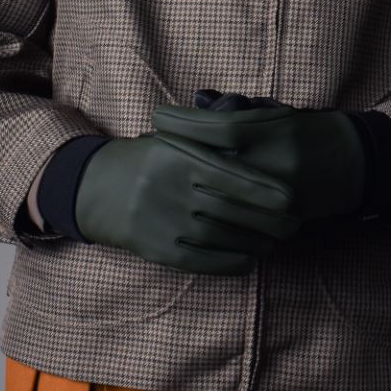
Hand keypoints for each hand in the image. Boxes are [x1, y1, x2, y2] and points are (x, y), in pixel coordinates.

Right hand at [73, 132, 300, 274]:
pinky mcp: (155, 248)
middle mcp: (170, 188)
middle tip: (295, 224)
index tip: (290, 197)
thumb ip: (209, 138)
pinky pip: (199, 260)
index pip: (228, 174)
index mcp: (178, 156)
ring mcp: (161, 220)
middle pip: (228, 208)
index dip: (262, 188)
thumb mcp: (174, 138)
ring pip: (218, 236)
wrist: (96, 188)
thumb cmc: (150, 159)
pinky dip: (228, 262)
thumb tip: (254, 128)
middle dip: (267, 220)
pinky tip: (249, 260)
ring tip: (276, 242)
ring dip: (253, 242)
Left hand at [151, 93, 366, 222]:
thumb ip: (237, 109)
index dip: (183, 122)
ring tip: (159, 181)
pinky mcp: (283, 226)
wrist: (355, 164)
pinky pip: (238, 229)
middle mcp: (276, 166)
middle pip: (211, 167)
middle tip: (148, 147)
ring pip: (219, 204)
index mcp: (275, 133)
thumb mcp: (276, 112)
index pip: (217, 128)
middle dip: (175, 157)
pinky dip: (209, 221)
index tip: (157, 115)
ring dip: (185, 193)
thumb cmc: (309, 131)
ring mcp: (279, 201)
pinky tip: (185, 211)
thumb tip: (197, 101)